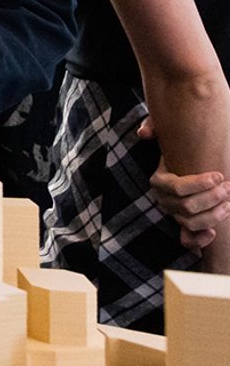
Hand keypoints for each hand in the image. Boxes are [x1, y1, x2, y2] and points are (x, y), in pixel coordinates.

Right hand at [136, 116, 229, 250]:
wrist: (192, 163)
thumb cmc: (182, 148)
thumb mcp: (166, 132)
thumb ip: (153, 126)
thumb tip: (143, 134)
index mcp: (159, 181)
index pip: (177, 188)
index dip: (199, 184)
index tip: (219, 175)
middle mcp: (164, 200)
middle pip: (186, 207)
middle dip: (211, 198)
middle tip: (229, 188)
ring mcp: (174, 214)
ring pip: (190, 223)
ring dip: (213, 216)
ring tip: (229, 203)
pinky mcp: (185, 225)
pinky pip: (187, 239)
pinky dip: (200, 240)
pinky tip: (214, 233)